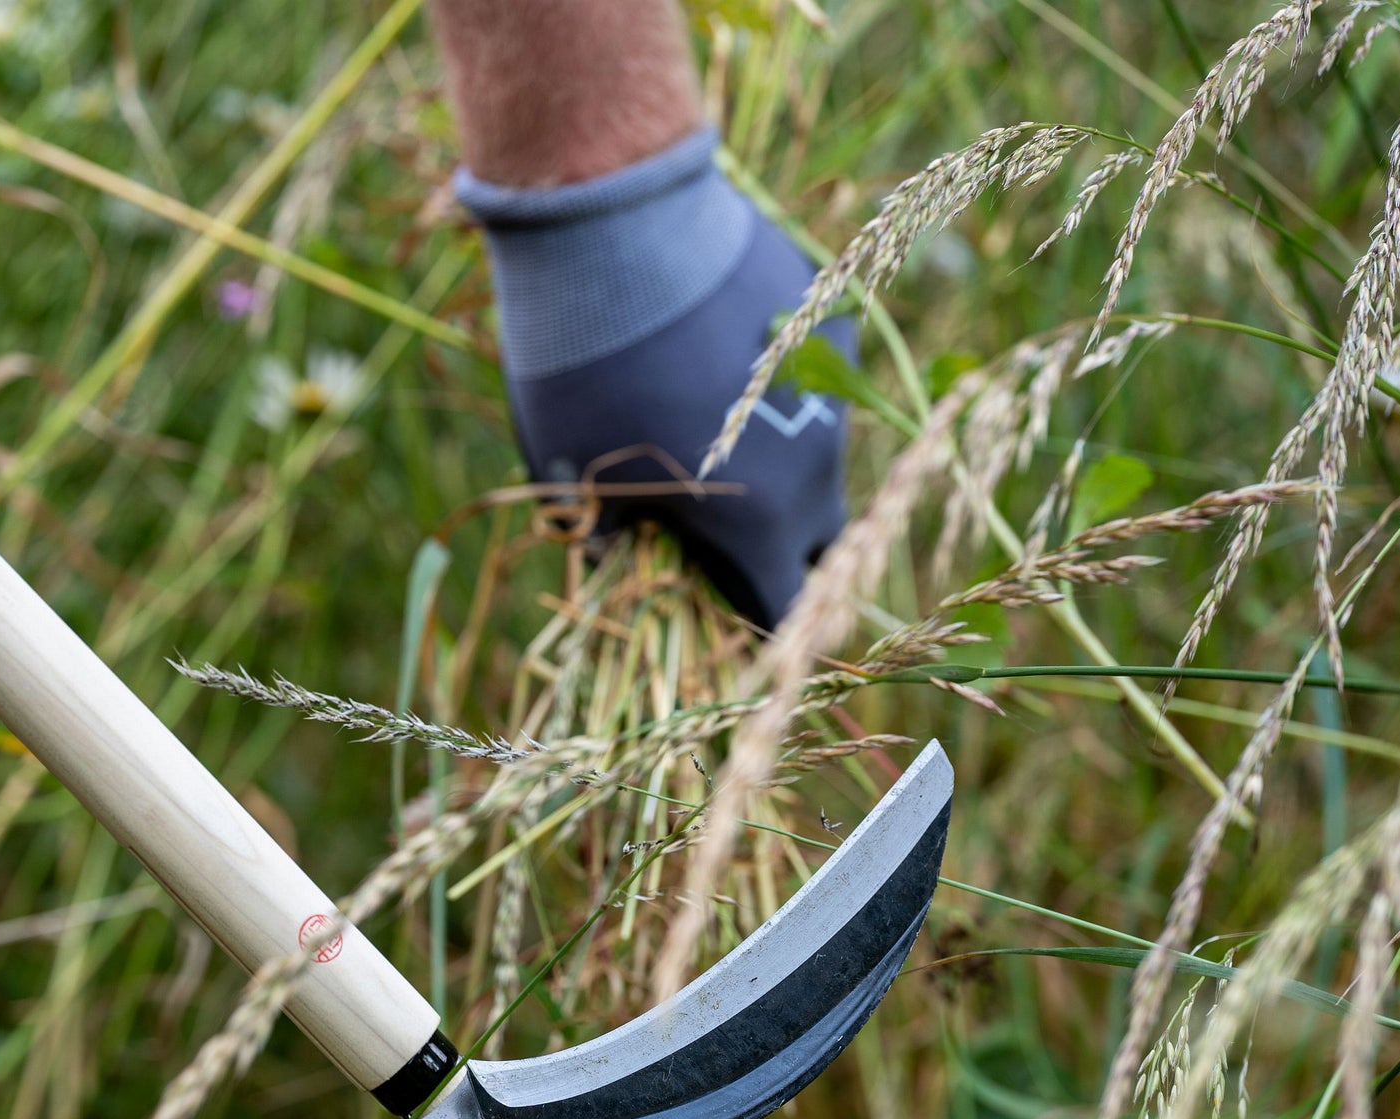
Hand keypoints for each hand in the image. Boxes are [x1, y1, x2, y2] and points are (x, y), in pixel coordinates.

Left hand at [462, 130, 850, 630]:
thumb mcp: (564, 464)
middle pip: (819, 534)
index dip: (753, 614)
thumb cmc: (579, 364)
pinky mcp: (832, 316)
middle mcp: (816, 463)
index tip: (724, 605)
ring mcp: (834, 387)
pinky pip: (818, 368)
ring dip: (786, 456)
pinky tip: (727, 343)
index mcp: (757, 520)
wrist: (617, 223)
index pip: (783, 606)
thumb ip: (599, 524)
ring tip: (718, 424)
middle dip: (783, 545)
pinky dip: (784, 376)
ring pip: (825, 450)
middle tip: (729, 527)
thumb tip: (605, 550)